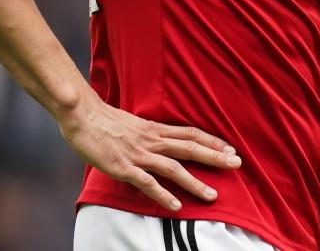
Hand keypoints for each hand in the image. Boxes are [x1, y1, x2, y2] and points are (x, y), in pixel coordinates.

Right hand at [57, 95, 241, 210]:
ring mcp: (139, 154)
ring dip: (194, 182)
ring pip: (173, 168)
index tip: (230, 149)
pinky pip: (146, 183)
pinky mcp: (124, 167)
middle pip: (190, 148)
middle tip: (237, 165)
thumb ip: (149, 133)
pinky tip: (175, 206)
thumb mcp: (134, 123)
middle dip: (215, 157)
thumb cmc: (104, 120)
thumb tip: (161, 140)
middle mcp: (152, 140)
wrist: (82, 114)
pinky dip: (162, 194)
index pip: (191, 133)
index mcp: (155, 129)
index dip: (212, 141)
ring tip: (212, 195)